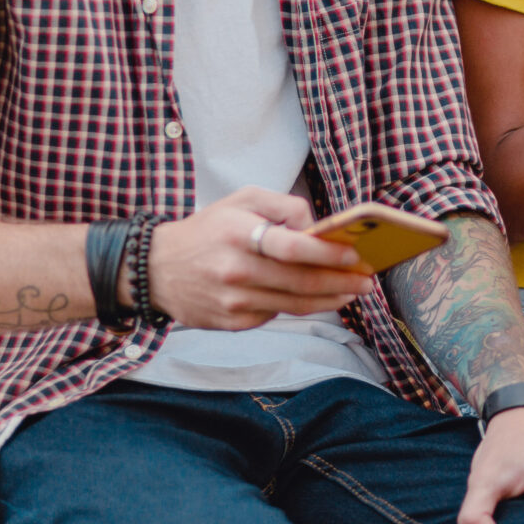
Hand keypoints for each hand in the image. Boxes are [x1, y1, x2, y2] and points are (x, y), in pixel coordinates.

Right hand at [144, 187, 374, 328]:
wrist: (156, 269)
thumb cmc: (208, 229)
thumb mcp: (242, 200)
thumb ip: (284, 206)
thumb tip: (318, 227)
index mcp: (239, 234)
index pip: (294, 247)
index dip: (329, 254)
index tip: (356, 256)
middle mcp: (236, 270)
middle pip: (302, 282)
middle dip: (342, 282)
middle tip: (367, 281)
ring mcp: (233, 301)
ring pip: (294, 305)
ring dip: (331, 300)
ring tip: (352, 292)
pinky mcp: (231, 323)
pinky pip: (274, 314)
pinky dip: (298, 307)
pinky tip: (316, 299)